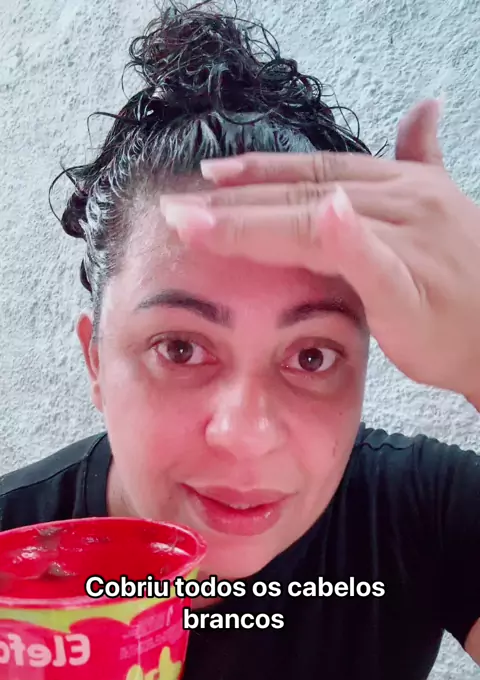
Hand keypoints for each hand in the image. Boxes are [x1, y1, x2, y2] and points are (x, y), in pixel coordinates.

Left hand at [160, 99, 479, 402]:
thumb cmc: (468, 286)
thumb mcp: (441, 210)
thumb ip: (421, 161)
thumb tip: (425, 109)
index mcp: (399, 188)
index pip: (318, 172)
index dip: (262, 172)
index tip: (210, 177)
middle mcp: (400, 202)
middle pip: (303, 194)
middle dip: (235, 200)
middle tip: (177, 206)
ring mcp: (406, 238)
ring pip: (315, 222)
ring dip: (250, 222)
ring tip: (196, 225)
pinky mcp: (411, 283)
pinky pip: (370, 257)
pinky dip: (343, 237)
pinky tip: (319, 221)